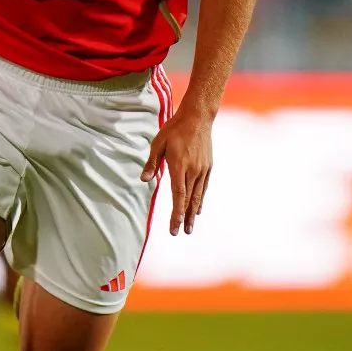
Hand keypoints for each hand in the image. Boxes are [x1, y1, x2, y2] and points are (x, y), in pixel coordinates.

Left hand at [141, 107, 213, 235]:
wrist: (198, 117)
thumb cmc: (175, 129)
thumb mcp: (158, 143)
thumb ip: (152, 163)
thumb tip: (143, 180)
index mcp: (179, 166)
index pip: (178, 194)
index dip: (176, 212)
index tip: (175, 226)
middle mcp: (193, 171)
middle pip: (188, 199)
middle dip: (185, 218)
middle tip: (183, 233)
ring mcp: (202, 169)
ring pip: (197, 196)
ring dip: (194, 213)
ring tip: (191, 227)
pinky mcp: (208, 167)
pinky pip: (204, 187)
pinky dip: (201, 200)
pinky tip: (199, 209)